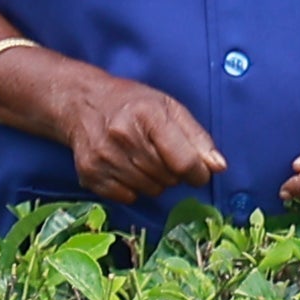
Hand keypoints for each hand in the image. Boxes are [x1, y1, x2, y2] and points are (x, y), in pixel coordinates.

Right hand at [34, 62, 225, 207]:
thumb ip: (197, 137)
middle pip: (168, 178)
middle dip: (173, 173)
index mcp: (148, 114)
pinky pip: (127, 197)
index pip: (184, 162)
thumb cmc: (133, 104)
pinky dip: (132, 188)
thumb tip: (218, 167)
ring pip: (149, 190)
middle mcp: (122, 135)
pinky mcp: (89, 173)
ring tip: (143, 159)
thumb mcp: (169, 108)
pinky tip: (125, 167)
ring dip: (154, 181)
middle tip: (162, 155)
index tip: (198, 170)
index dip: (198, 173)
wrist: (82, 103)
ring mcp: (103, 156)